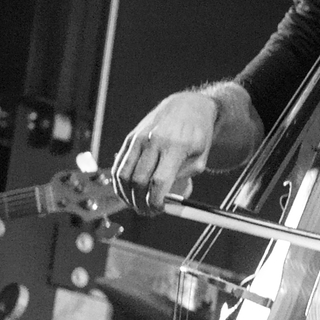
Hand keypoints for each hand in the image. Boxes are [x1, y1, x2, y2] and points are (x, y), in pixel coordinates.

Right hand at [111, 90, 218, 215]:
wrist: (187, 107)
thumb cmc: (197, 136)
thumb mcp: (200, 158)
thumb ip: (183, 179)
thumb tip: (165, 200)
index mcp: (175, 147)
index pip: (158, 181)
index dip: (155, 201)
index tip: (158, 210)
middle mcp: (153, 141)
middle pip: (138, 180)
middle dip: (141, 202)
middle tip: (147, 212)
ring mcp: (139, 139)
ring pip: (123, 174)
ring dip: (127, 195)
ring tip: (136, 205)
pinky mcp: (130, 138)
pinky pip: (119, 164)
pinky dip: (120, 182)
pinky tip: (127, 192)